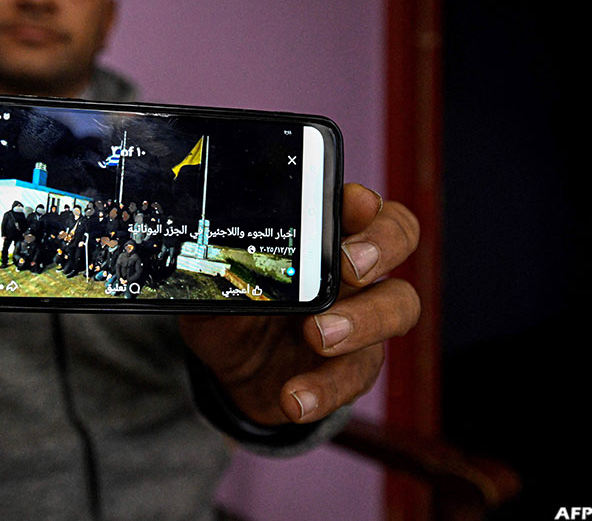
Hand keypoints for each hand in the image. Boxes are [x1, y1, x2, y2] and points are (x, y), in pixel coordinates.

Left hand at [179, 183, 419, 424]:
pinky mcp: (356, 366)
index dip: (364, 202)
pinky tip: (294, 398)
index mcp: (321, 235)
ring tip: (318, 336)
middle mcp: (352, 268)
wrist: (234, 375)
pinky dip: (325, 389)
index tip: (349, 205)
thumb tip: (202, 261)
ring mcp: (363, 315)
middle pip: (398, 238)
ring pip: (398, 305)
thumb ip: (214, 272)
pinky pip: (357, 375)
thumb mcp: (214, 289)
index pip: (361, 204)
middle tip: (348, 269)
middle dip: (380, 248)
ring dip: (363, 321)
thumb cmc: (233, 313)